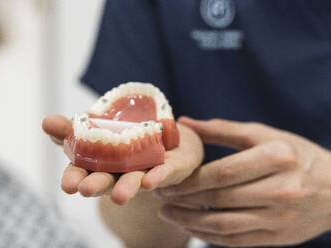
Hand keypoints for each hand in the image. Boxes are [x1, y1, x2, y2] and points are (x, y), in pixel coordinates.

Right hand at [42, 115, 203, 204]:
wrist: (165, 136)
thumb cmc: (125, 136)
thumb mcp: (96, 127)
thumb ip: (72, 129)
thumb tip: (46, 122)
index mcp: (100, 164)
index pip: (83, 172)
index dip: (74, 178)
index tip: (67, 185)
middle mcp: (120, 171)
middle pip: (107, 180)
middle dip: (97, 185)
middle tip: (85, 190)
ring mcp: (144, 170)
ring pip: (134, 181)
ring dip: (126, 188)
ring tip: (119, 196)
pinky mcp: (168, 167)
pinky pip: (164, 172)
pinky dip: (156, 176)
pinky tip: (150, 181)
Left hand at [157, 117, 330, 246]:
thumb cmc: (295, 155)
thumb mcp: (264, 135)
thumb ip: (223, 130)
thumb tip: (185, 122)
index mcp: (278, 157)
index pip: (223, 172)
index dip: (190, 180)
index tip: (168, 182)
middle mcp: (282, 189)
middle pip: (220, 199)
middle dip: (184, 200)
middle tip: (161, 197)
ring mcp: (282, 217)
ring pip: (224, 225)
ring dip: (190, 222)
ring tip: (168, 215)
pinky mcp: (279, 238)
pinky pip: (236, 241)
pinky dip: (209, 236)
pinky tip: (191, 227)